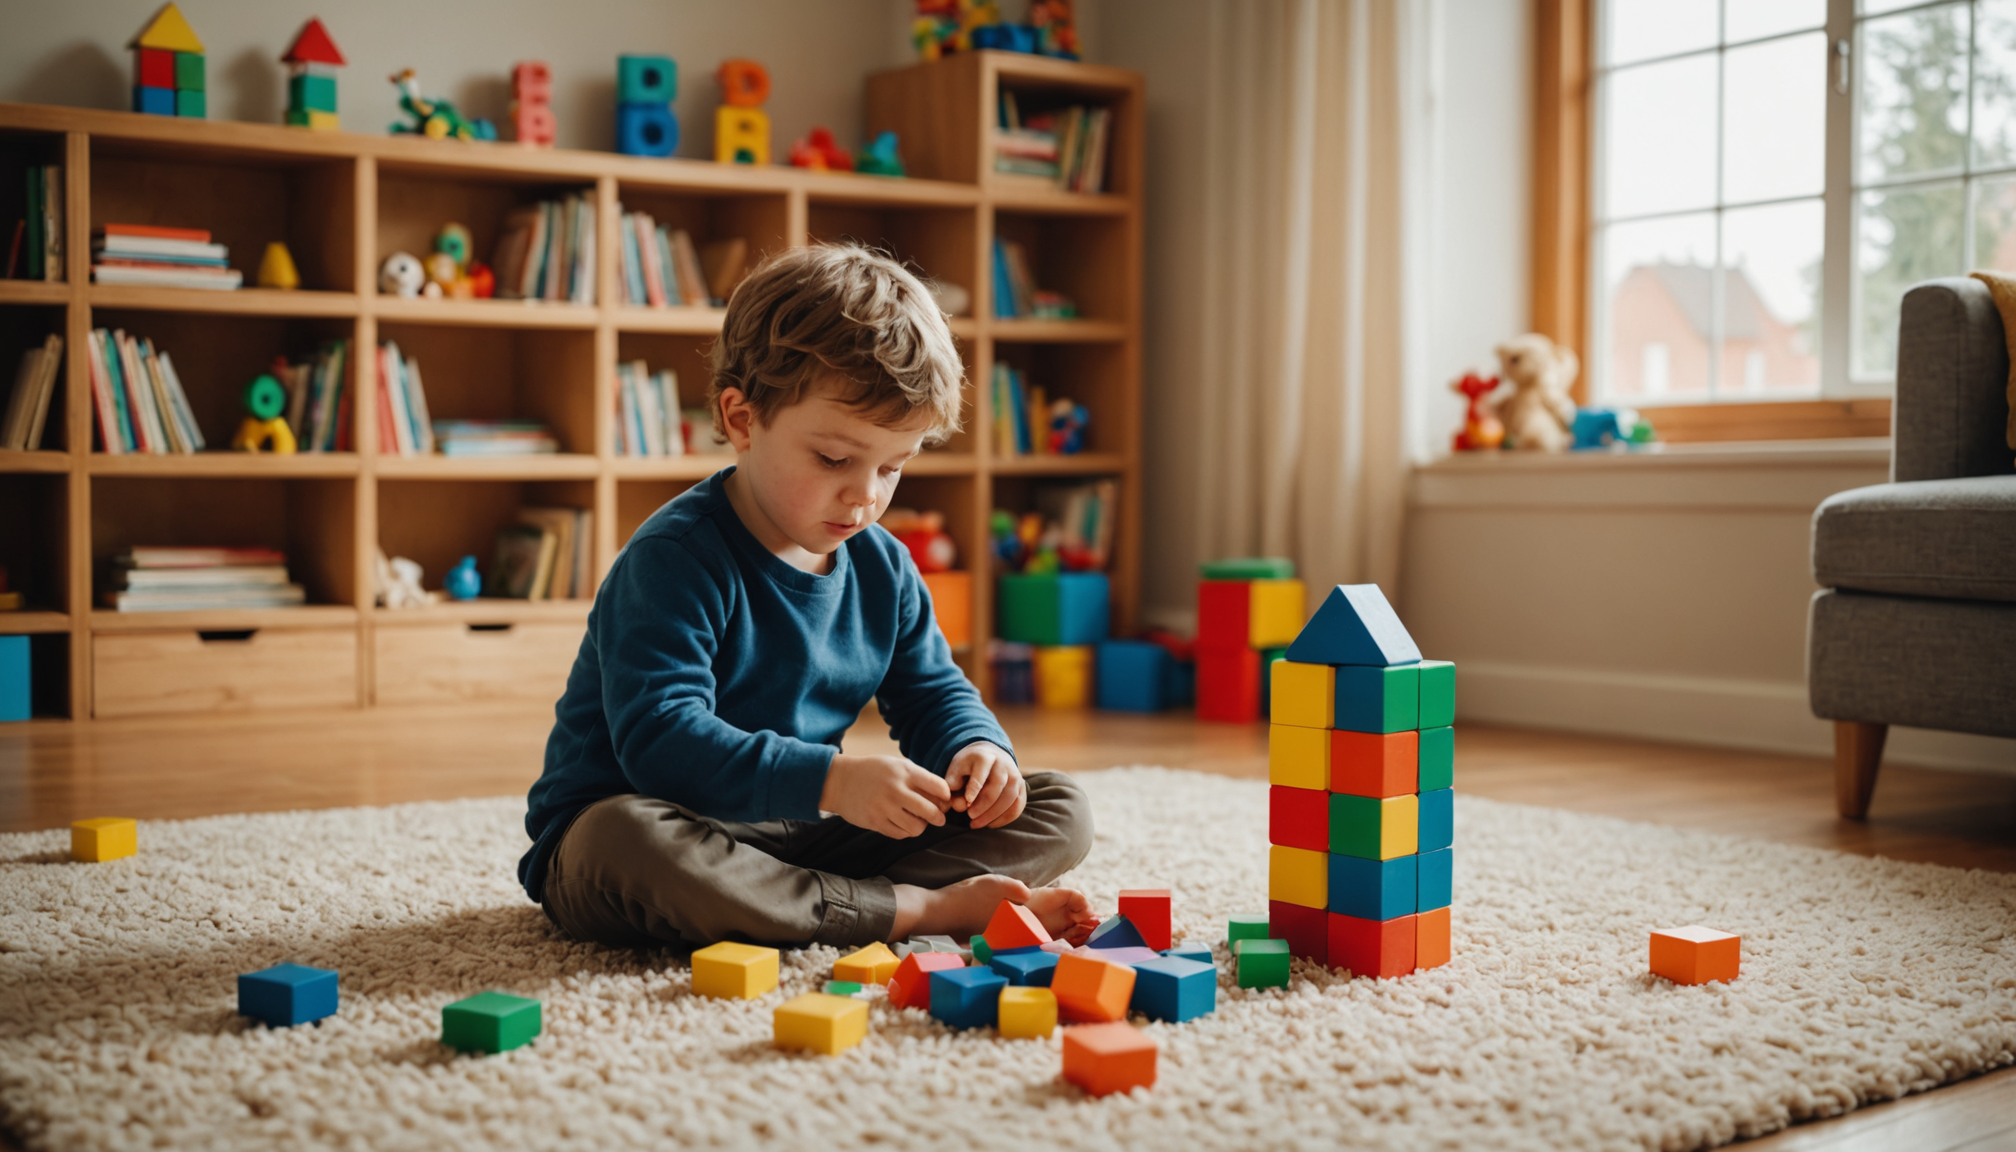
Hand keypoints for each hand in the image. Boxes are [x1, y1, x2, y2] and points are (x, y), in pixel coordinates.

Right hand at [820, 753, 951, 838]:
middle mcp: (896, 789)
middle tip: (938, 818)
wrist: (841, 781)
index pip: (939, 787)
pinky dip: (905, 831)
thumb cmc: (875, 772)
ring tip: (916, 820)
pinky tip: (902, 823)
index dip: (946, 796)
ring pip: (917, 828)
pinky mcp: (875, 822)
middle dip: (939, 817)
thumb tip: (945, 798)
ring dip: (921, 826)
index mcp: (905, 771)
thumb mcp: (897, 765)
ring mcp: (884, 807)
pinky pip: (901, 834)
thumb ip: (920, 779)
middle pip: (931, 811)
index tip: (943, 799)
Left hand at [944, 742, 1025, 828]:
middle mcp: (1004, 764)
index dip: (974, 789)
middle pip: (997, 787)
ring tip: (976, 823)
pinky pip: (1017, 806)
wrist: (989, 755)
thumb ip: (953, 785)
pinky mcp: (1022, 787)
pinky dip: (1004, 818)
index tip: (967, 802)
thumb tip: (960, 806)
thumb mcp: (956, 769)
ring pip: (1009, 798)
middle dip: (983, 805)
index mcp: (984, 756)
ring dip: (993, 815)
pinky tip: (990, 824)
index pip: (981, 773)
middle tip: (970, 816)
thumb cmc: (969, 766)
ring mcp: (1015, 775)